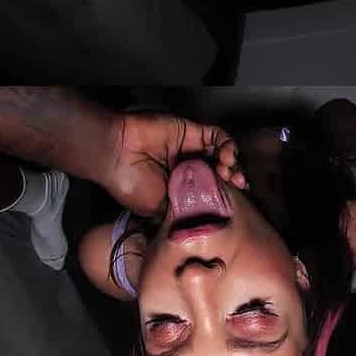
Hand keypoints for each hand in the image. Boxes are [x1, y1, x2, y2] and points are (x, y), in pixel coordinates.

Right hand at [102, 112, 245, 217]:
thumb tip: (201, 224)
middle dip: (234, 179)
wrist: (116, 153)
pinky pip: (218, 136)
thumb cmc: (131, 184)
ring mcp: (192, 149)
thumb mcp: (158, 210)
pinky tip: (225, 156)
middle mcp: (189, 167)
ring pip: (223, 154)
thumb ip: (182, 212)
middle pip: (222, 172)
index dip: (226, 196)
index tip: (235, 204)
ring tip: (230, 171)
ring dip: (233, 163)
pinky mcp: (193, 132)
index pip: (212, 191)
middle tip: (239, 185)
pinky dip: (227, 145)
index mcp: (181, 187)